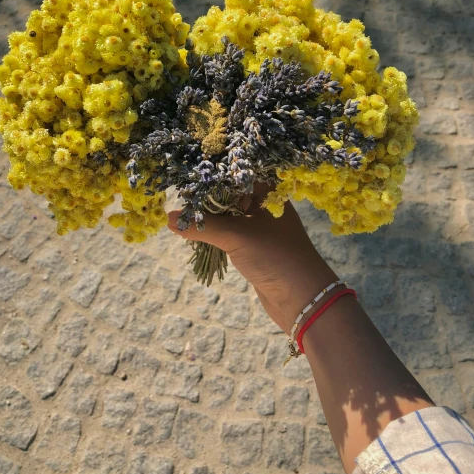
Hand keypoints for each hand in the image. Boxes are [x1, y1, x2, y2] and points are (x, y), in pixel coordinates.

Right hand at [168, 184, 337, 333]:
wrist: (303, 298)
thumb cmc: (276, 257)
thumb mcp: (236, 236)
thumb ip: (203, 226)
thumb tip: (169, 218)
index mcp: (269, 192)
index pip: (236, 174)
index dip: (212, 175)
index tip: (186, 177)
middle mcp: (265, 205)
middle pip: (229, 194)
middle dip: (206, 198)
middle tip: (180, 198)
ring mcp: (261, 226)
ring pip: (228, 215)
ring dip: (209, 218)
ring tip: (183, 216)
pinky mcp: (255, 246)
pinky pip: (230, 233)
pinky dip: (214, 233)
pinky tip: (196, 234)